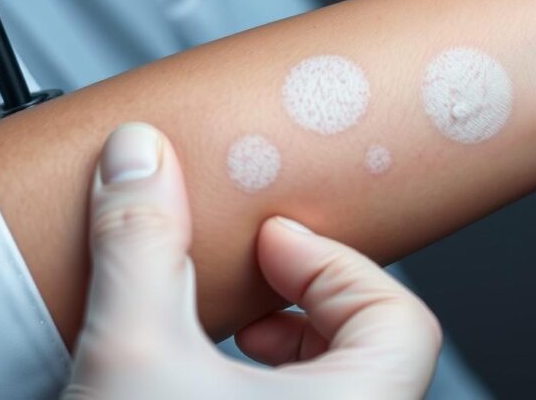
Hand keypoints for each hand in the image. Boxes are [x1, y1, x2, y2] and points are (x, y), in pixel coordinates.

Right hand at [62, 123, 440, 399]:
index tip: (272, 239)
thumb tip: (140, 158)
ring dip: (291, 340)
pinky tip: (207, 378)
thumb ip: (141, 247)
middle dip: (309, 293)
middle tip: (256, 273)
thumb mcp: (135, 354)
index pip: (399, 311)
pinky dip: (269, 383)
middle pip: (378, 337)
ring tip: (231, 329)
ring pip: (348, 378)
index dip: (330, 260)